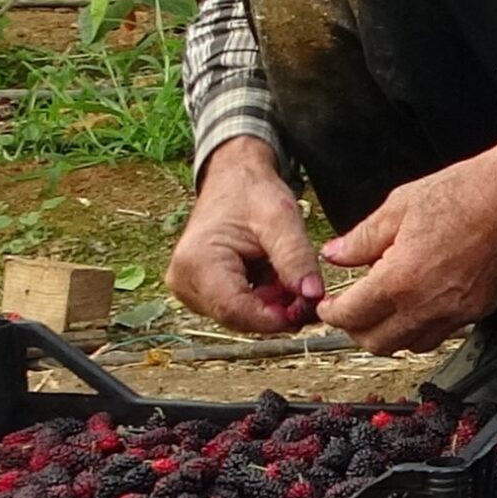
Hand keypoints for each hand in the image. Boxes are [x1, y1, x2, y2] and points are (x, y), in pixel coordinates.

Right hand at [167, 136, 322, 333]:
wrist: (232, 179)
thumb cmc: (252, 193)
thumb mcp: (281, 218)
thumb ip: (296, 257)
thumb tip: (313, 296)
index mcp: (196, 263)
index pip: (235, 310)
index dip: (275, 318)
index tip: (310, 309)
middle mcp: (183, 282)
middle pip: (238, 317)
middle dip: (278, 312)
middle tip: (310, 291)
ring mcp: (189, 289)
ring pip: (240, 316)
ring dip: (271, 305)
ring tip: (290, 274)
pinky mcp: (199, 292)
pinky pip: (236, 309)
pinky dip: (263, 300)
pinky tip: (276, 277)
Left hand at [314, 132, 496, 355]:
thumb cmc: (463, 193)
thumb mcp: (399, 206)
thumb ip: (362, 238)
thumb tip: (336, 254)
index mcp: (399, 280)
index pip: (351, 316)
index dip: (331, 313)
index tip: (327, 305)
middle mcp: (427, 306)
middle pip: (377, 343)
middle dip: (356, 329)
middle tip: (352, 308)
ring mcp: (457, 313)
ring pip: (411, 344)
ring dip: (391, 332)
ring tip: (387, 307)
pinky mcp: (480, 310)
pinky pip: (443, 332)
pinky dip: (424, 325)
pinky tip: (422, 300)